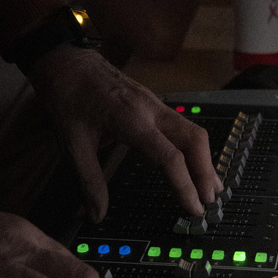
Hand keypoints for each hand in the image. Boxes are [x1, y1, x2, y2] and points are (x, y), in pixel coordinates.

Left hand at [28, 46, 220, 220]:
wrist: (67, 62)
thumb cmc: (68, 98)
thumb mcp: (72, 144)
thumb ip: (88, 181)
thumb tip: (96, 215)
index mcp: (132, 120)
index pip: (170, 157)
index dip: (185, 185)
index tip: (193, 208)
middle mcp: (151, 110)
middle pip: (194, 140)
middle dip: (206, 172)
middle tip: (209, 201)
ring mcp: (155, 104)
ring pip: (193, 132)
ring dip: (205, 160)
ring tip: (210, 187)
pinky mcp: (154, 104)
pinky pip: (183, 126)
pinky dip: (194, 148)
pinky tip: (194, 163)